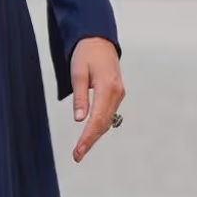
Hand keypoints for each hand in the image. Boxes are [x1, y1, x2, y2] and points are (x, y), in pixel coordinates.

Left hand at [70, 37, 124, 162]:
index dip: (87, 138)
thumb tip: (80, 120)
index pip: (97, 120)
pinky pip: (109, 113)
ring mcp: (119, 93)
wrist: (99, 40)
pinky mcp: (117, 93)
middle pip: (104, 123)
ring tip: (81, 148)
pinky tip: (90, 133)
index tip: (78, 152)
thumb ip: (80, 97)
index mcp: (107, 87)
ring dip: (95, 134)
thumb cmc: (86, 54)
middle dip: (91, 141)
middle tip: (77, 155)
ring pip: (107, 120)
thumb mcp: (78, 73)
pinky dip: (100, 125)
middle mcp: (117, 92)